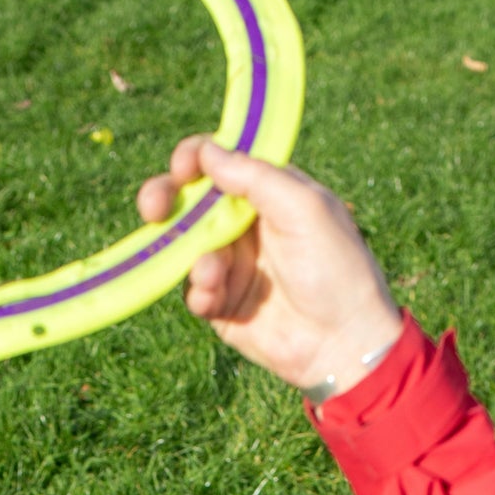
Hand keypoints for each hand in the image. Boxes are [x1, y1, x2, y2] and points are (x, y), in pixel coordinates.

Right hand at [137, 136, 402, 398]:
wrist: (341, 343)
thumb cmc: (335, 269)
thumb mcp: (303, 208)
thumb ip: (254, 176)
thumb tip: (207, 151)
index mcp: (271, 193)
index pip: (223, 163)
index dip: (197, 158)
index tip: (182, 167)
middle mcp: (248, 225)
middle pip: (191, 200)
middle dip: (166, 199)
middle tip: (153, 208)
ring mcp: (233, 265)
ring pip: (186, 246)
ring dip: (192, 256)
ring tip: (211, 274)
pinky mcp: (223, 304)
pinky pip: (193, 290)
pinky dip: (199, 291)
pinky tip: (214, 299)